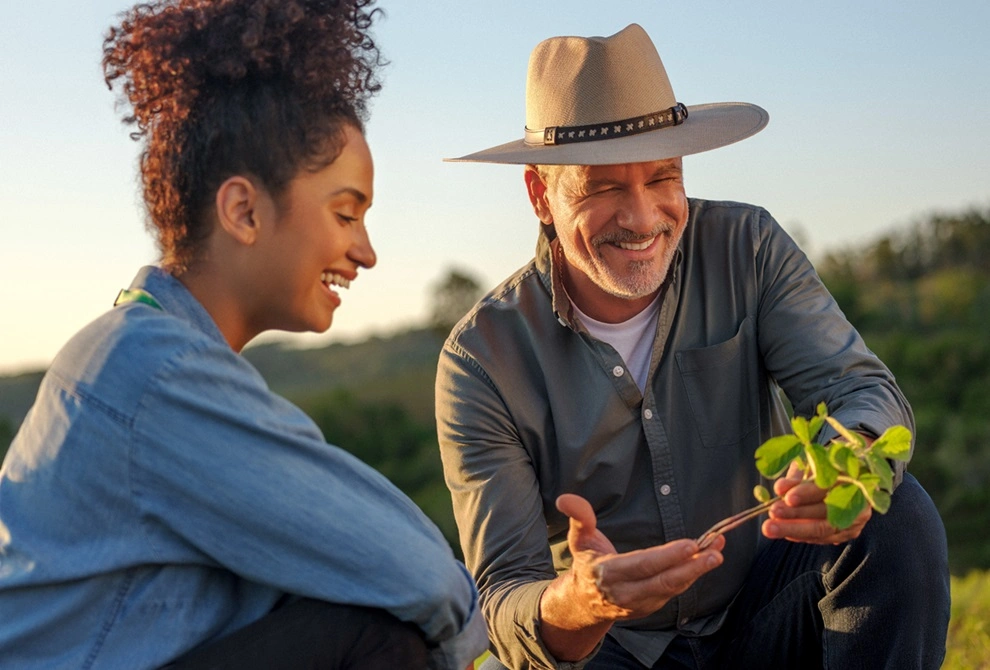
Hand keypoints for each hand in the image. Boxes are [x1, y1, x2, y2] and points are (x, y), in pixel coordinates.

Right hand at [539, 494, 723, 660]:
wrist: (584, 604)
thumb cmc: (586, 565)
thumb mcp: (579, 540)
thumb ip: (578, 518)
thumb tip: (566, 498)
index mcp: (607, 574)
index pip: (641, 566)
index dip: (666, 557)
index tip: (690, 545)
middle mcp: (625, 593)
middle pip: (662, 582)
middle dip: (691, 568)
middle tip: (714, 553)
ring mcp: (641, 604)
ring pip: (672, 589)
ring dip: (697, 572)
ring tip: (717, 553)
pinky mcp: (652, 608)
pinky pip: (674, 592)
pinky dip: (692, 576)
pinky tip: (707, 559)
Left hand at [763, 464, 870, 543]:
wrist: (847, 475)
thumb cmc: (824, 466)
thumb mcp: (811, 464)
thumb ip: (797, 476)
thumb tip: (780, 489)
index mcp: (852, 474)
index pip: (828, 487)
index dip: (806, 493)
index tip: (786, 497)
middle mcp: (859, 498)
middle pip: (826, 511)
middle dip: (796, 514)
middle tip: (773, 513)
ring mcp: (857, 518)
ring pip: (824, 528)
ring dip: (795, 529)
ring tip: (771, 527)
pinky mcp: (850, 532)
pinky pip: (824, 538)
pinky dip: (803, 536)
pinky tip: (786, 532)